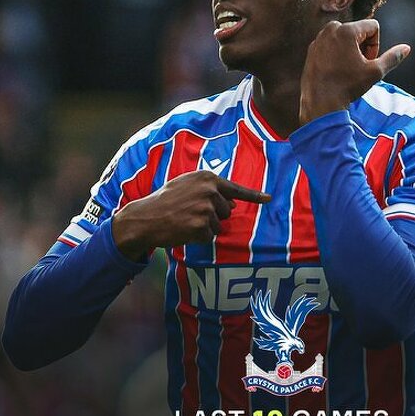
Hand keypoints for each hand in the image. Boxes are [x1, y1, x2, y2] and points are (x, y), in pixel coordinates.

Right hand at [112, 170, 270, 259]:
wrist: (145, 217)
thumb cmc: (164, 201)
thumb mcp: (186, 186)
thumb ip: (209, 190)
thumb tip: (232, 203)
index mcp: (207, 178)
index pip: (235, 188)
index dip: (254, 195)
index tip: (269, 199)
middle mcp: (210, 191)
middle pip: (227, 211)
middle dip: (212, 216)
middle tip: (189, 213)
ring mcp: (206, 208)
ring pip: (218, 226)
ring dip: (204, 228)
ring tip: (184, 221)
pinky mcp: (202, 225)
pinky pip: (208, 237)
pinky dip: (197, 238)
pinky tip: (183, 230)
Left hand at [299, 19, 410, 123]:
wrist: (320, 102)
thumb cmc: (347, 86)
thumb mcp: (375, 72)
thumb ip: (392, 58)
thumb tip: (407, 48)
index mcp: (346, 30)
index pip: (373, 27)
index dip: (376, 45)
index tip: (369, 62)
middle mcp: (330, 29)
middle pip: (358, 31)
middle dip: (363, 47)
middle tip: (358, 67)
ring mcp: (319, 39)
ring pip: (344, 38)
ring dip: (350, 51)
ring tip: (347, 70)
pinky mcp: (312, 49)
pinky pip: (331, 45)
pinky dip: (337, 55)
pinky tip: (336, 71)